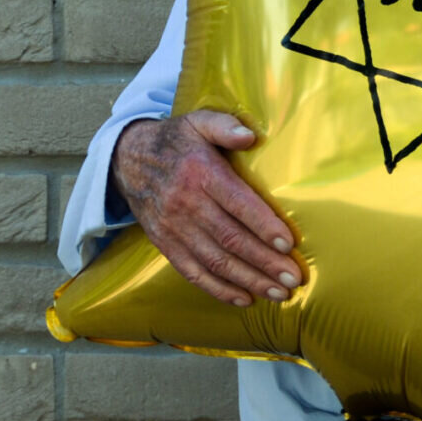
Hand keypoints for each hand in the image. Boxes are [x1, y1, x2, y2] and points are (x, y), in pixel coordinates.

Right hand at [109, 110, 300, 307]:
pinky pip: (193, 272)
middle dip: (265, 263)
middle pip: (231, 239)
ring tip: (279, 293)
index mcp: (201, 173)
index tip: (288, 244)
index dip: (263, 225)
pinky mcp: (166, 244)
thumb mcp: (198, 122)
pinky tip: (245, 299)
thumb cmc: (176, 141)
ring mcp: (174, 228)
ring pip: (216, 261)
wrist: (128, 160)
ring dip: (250, 280)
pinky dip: (219, 290)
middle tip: (293, 278)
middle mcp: (186, 204)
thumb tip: (249, 136)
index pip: (237, 203)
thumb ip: (224, 126)